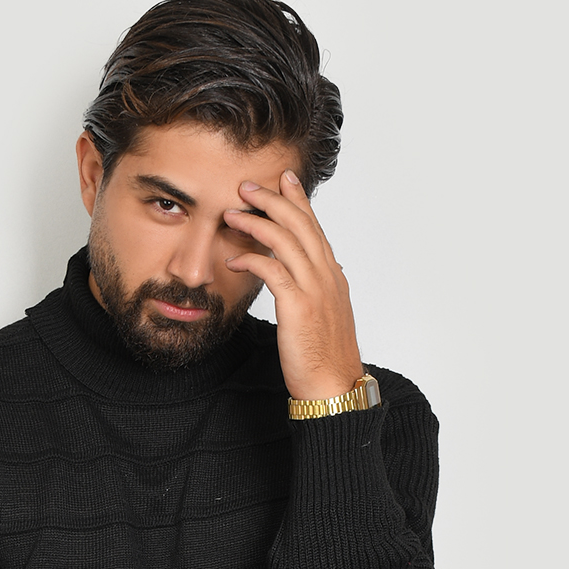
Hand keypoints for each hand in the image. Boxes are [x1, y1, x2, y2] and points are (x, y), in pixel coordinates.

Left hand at [224, 170, 362, 399]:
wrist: (335, 388)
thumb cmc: (326, 359)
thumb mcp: (323, 317)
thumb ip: (313, 293)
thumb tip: (300, 282)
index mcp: (333, 277)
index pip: (315, 228)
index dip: (299, 200)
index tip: (285, 180)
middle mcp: (327, 276)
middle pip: (300, 224)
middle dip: (273, 199)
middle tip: (248, 186)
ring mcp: (315, 290)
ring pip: (286, 240)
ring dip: (256, 221)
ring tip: (233, 213)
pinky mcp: (298, 307)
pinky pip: (272, 270)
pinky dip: (252, 257)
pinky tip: (234, 256)